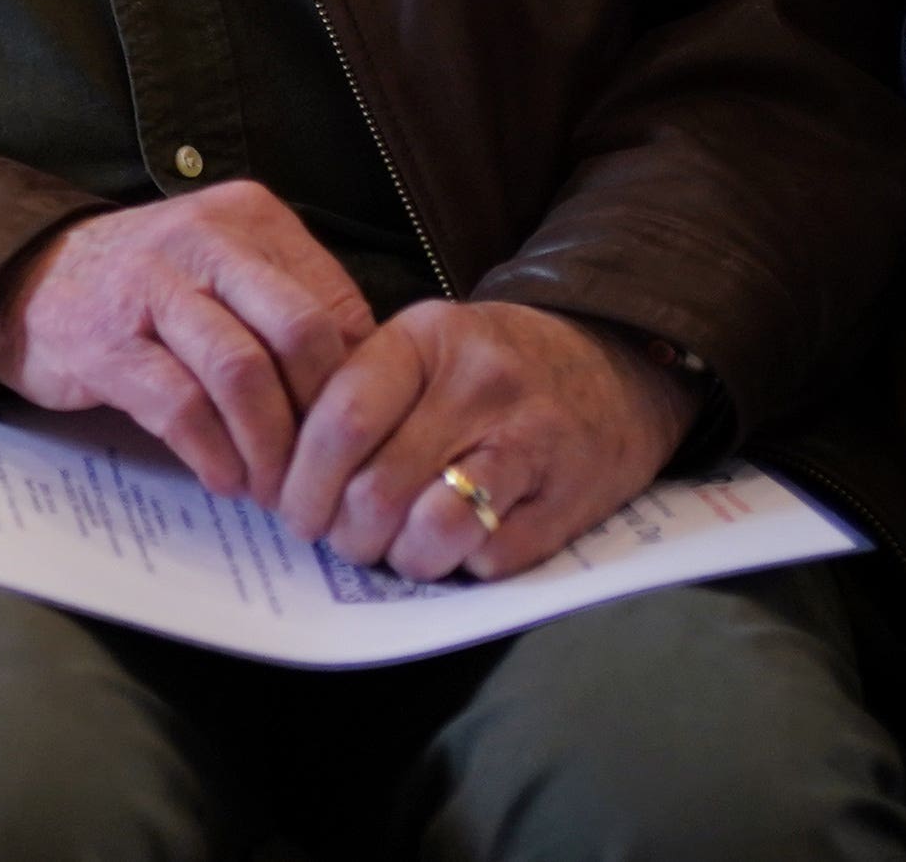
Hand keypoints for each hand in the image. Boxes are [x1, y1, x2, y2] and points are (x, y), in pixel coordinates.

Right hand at [0, 181, 376, 502]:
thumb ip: (288, 310)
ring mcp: (151, 285)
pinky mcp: (107, 340)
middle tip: (323, 473)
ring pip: (243, 373)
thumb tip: (363, 395)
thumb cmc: (146, 288)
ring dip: (268, 447)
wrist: (27, 278)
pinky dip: (213, 453)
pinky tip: (223, 478)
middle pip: (300, 333)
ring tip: (271, 487)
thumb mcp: (224, 271)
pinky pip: (180, 406)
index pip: (335, 306)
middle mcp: (204, 238)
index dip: (355, 385)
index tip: (354, 438)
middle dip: (321, 419)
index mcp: (250, 219)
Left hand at [276, 301, 700, 582]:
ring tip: (395, 550)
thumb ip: (363, 392)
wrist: (619, 366)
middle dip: (344, 532)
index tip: (291, 508)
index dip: (303, 478)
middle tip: (341, 539)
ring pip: (432, 529)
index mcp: (426, 339)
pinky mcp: (569, 499)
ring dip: (400, 558)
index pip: (341, 417)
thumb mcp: (428, 346)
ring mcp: (529, 442)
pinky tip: (458, 546)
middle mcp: (477, 385)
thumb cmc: (497, 367)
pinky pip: (490, 557)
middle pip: (378, 486)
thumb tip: (285, 470)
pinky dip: (462, 565)